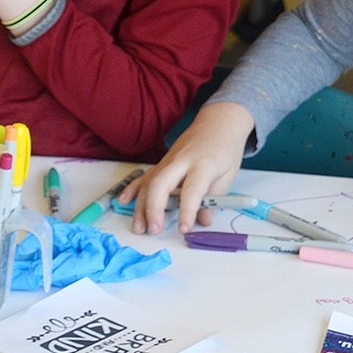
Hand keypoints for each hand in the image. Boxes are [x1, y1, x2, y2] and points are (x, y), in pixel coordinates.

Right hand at [119, 102, 254, 235]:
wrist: (219, 122)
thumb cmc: (225, 149)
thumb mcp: (228, 175)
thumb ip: (214, 199)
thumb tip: (202, 221)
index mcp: (204, 164)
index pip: (192, 189)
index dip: (187, 210)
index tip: (184, 229)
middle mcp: (182, 160)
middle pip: (161, 183)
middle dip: (153, 209)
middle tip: (154, 230)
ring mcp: (169, 160)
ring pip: (149, 182)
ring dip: (140, 206)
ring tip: (139, 228)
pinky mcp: (162, 162)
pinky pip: (145, 175)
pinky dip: (133, 188)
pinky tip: (124, 201)